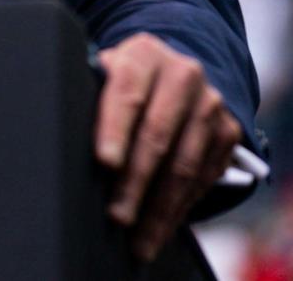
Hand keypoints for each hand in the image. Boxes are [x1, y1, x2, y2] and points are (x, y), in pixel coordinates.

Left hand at [94, 33, 242, 261]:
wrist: (172, 73)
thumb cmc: (123, 83)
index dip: (116, 129)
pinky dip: (180, 208)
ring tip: (138, 239)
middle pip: (157, 134)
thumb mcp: (105, 75)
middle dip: (135, 181)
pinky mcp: (227, 132)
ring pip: (184, 164)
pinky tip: (161, 228)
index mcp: (143, 54)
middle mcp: (183, 73)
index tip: (105, 162)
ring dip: (160, 208)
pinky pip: (204, 178)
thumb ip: (91, 95)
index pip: (127, 91)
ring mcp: (210, 103)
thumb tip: (64, 132)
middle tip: (117, 216)